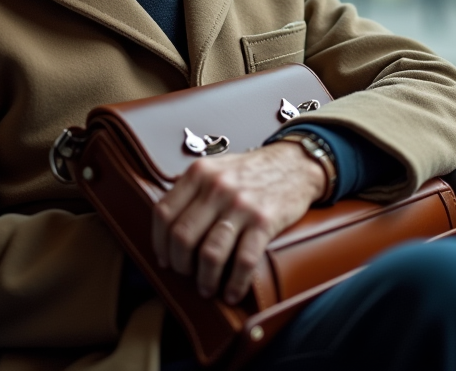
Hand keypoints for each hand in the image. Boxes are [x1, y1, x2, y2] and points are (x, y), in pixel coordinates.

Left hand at [152, 142, 325, 303]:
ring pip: (210, 254)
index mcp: (199, 173)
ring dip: (205, 279)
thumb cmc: (252, 171)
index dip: (159, 243)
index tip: (164, 259)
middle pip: (182, 237)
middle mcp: (217, 187)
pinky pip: (244, 261)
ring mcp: (241, 204)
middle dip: (180, 265)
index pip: (164, 213)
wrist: (295, 163)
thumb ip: (192, 191)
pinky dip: (235, 283)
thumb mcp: (216, 168)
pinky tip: (232, 292)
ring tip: (207, 288)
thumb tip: (168, 229)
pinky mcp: (264, 221)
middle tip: (186, 275)